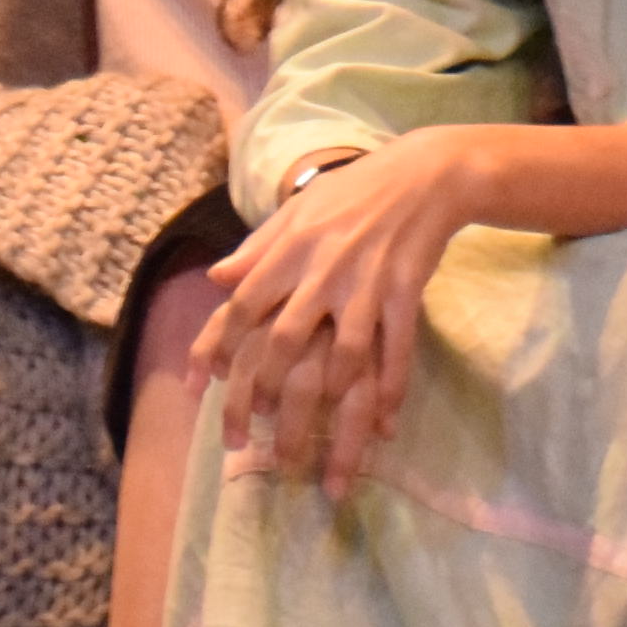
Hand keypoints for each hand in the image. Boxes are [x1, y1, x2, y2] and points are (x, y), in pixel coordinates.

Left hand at [197, 133, 479, 499]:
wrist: (423, 175)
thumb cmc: (351, 193)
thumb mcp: (295, 212)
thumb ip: (255, 249)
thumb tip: (214, 279)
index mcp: (290, 248)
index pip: (244, 305)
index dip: (218, 346)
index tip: (203, 385)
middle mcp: (323, 269)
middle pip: (284, 341)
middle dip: (263, 393)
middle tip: (249, 437)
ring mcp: (366, 285)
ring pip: (341, 356)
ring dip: (326, 406)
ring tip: (311, 450)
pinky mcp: (405, 295)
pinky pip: (396, 351)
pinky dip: (391, 392)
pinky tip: (384, 428)